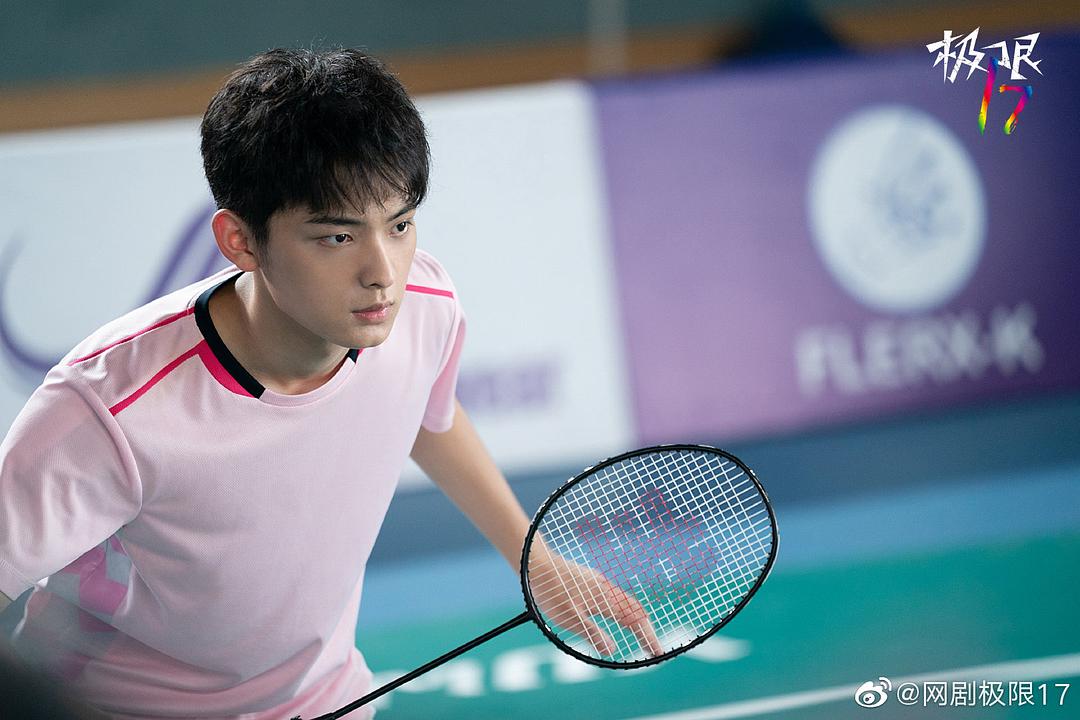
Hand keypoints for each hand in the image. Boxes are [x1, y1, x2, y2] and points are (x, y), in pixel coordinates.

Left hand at [529, 552, 663, 658]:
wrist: (537, 564)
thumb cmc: (550, 593)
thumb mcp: (569, 618)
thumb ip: (591, 632)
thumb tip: (612, 650)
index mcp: (604, 600)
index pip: (635, 621)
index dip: (647, 637)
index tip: (657, 652)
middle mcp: (606, 589)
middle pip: (634, 610)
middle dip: (645, 629)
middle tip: (652, 647)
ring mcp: (598, 582)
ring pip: (623, 601)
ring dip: (634, 618)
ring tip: (638, 633)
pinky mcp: (589, 579)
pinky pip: (613, 595)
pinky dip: (621, 608)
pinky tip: (613, 611)